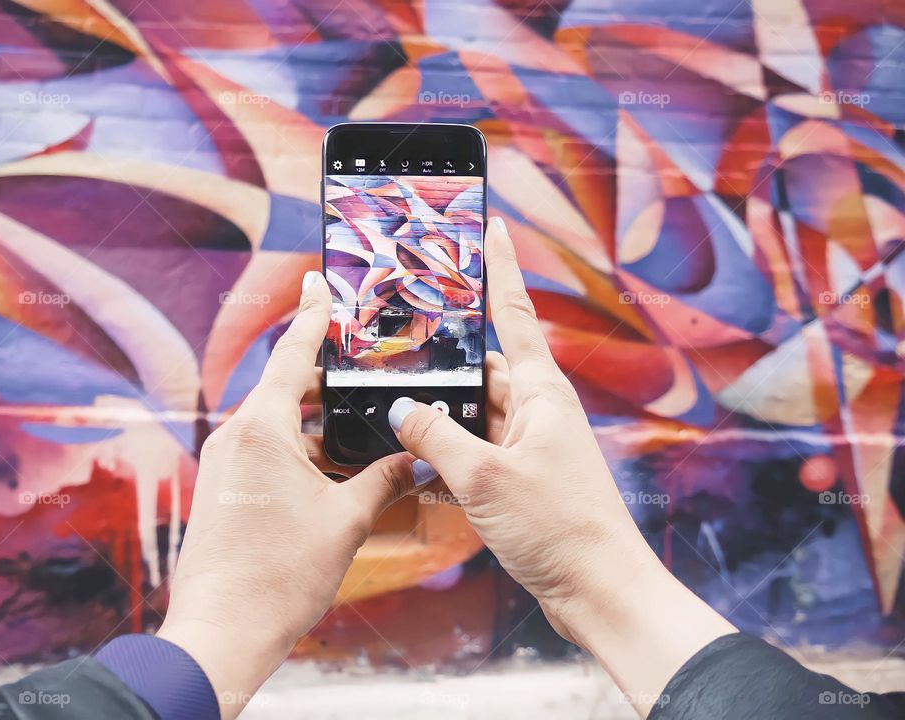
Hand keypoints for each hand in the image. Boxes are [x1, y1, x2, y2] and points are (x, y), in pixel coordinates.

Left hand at [158, 272, 414, 719]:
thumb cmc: (279, 575)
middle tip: (364, 355)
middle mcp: (237, 435)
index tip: (319, 279)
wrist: (222, 631)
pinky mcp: (227, 485)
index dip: (313, 313)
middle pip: (286, 383)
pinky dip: (302, 444)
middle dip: (325, 371)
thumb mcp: (346, 520)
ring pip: (279, 418)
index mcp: (263, 428)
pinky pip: (268, 447)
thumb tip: (416, 459)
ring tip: (361, 414)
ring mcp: (228, 460)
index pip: (293, 353)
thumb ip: (384, 479)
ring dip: (317, 417)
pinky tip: (336, 461)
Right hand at [387, 217, 735, 716]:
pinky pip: (479, 451)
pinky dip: (451, 454)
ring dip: (443, 413)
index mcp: (542, 393)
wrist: (599, 591)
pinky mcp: (524, 479)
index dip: (501, 268)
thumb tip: (402, 408)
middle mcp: (539, 411)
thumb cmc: (558, 527)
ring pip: (477, 412)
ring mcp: (532, 446)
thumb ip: (436, 436)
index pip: (514, 314)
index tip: (493, 225)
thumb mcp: (484, 477)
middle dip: (447, 356)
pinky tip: (418, 464)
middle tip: (402, 338)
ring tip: (396, 403)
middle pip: (485, 366)